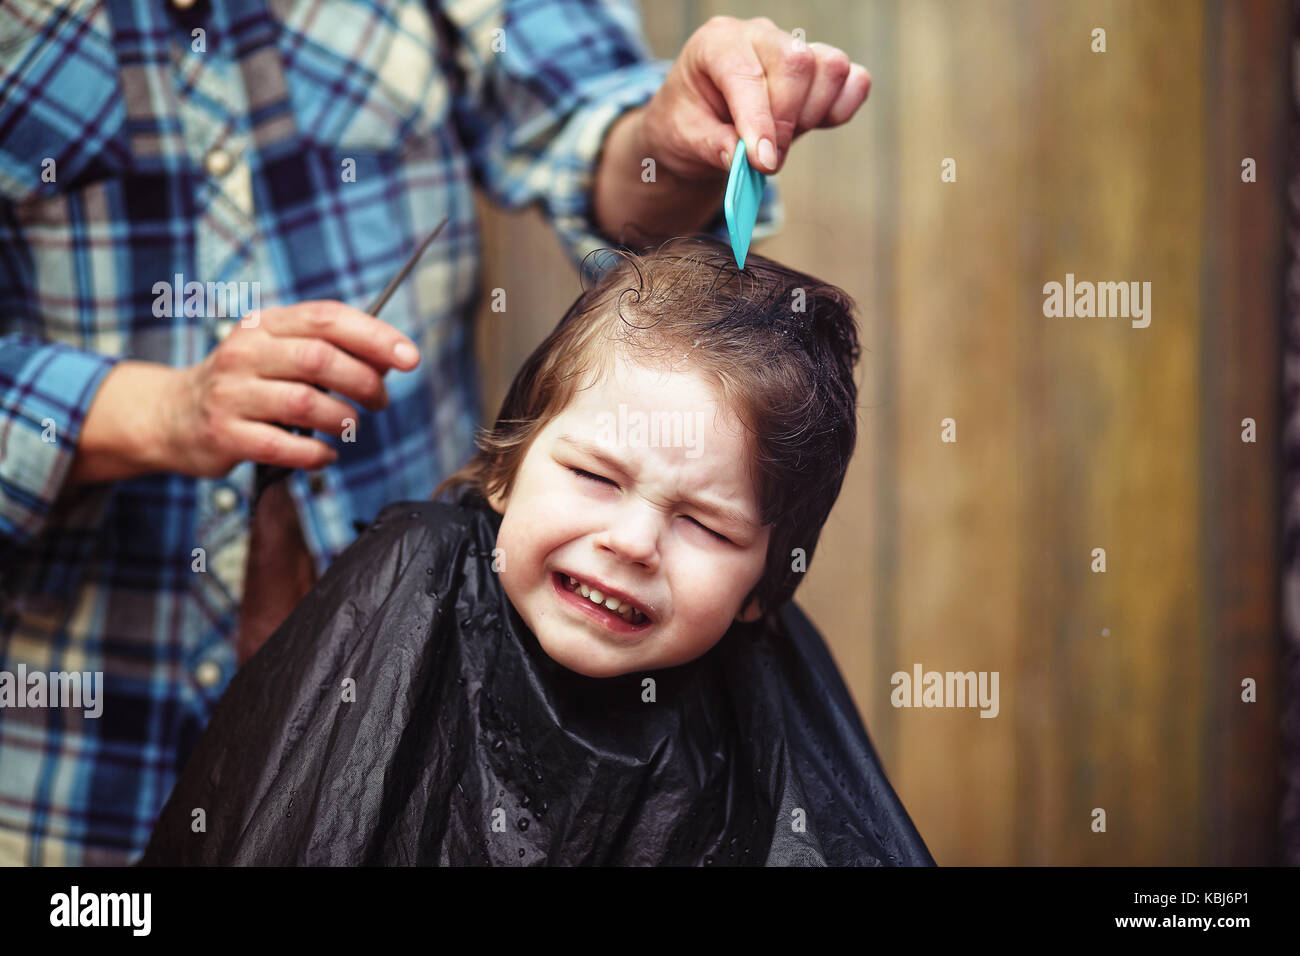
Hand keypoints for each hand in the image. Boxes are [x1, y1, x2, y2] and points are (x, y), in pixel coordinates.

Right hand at [70, 301, 420, 483]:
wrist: (172, 415)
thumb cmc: (246, 383)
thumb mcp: (282, 353)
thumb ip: (334, 351)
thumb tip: (394, 358)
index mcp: (265, 324)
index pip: (327, 318)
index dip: (375, 336)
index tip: (410, 358)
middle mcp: (245, 352)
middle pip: (320, 359)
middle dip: (364, 382)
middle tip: (379, 401)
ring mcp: (231, 393)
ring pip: (306, 403)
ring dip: (342, 419)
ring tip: (350, 425)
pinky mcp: (224, 434)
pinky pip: (284, 446)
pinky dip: (316, 454)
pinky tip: (325, 454)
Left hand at [640, 16, 870, 180]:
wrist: (697, 125)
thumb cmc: (688, 125)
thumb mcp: (685, 139)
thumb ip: (716, 147)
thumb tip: (750, 161)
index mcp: (716, 43)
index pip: (747, 74)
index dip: (759, 121)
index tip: (763, 162)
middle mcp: (758, 36)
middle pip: (797, 62)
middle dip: (787, 120)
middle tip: (767, 159)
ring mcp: (794, 48)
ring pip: (829, 68)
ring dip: (812, 114)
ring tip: (782, 139)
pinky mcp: (821, 70)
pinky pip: (854, 81)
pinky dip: (841, 108)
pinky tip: (813, 125)